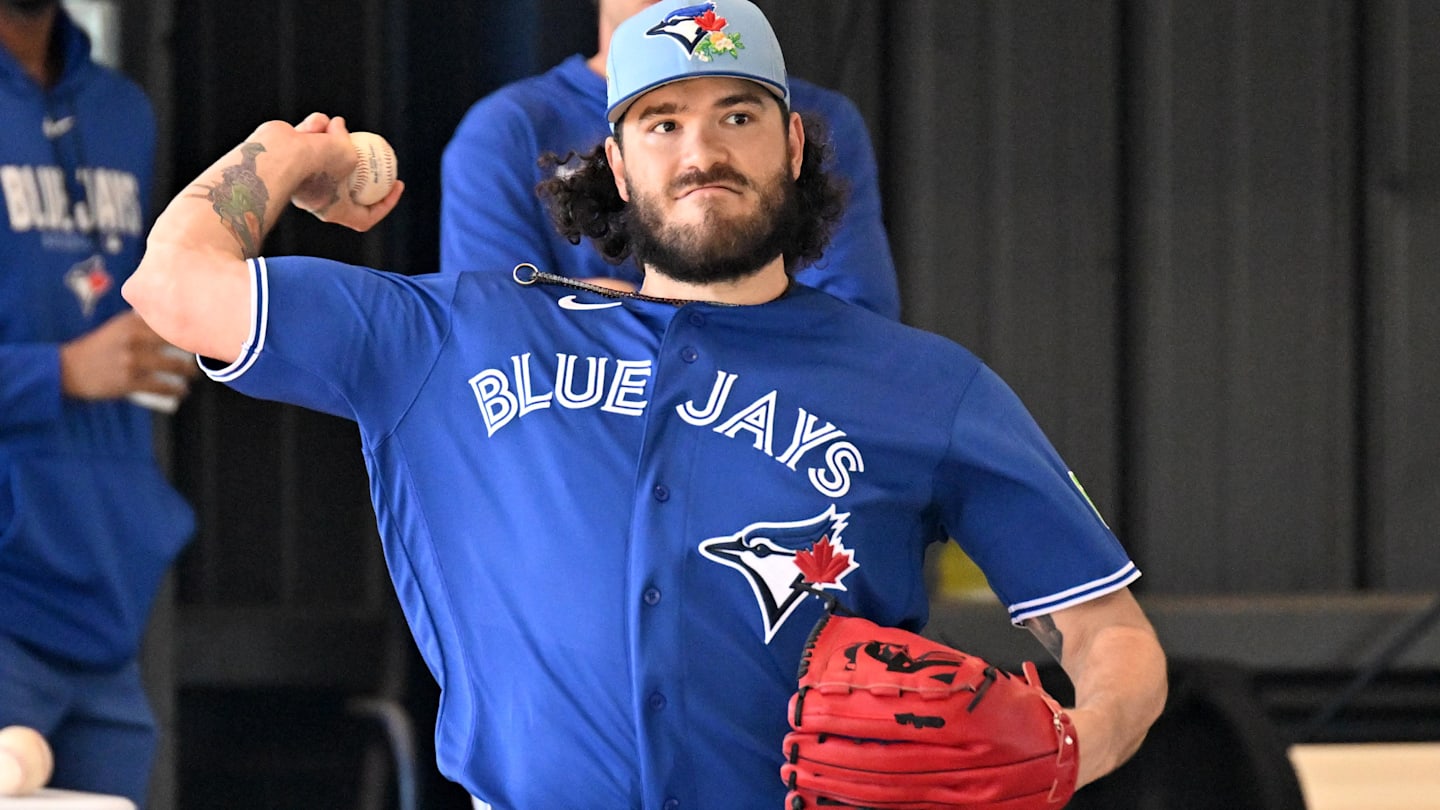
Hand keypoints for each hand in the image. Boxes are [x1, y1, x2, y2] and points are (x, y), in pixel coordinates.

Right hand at [59, 311, 198, 401]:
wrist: (67, 369)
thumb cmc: (98, 348)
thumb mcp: (117, 328)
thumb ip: (143, 324)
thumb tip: (176, 321)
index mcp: (131, 322)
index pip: (170, 321)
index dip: (191, 327)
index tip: (206, 331)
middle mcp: (132, 338)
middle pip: (177, 342)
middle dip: (194, 350)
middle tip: (205, 354)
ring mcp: (131, 360)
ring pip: (172, 365)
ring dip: (188, 372)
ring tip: (194, 375)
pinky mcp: (128, 381)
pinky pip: (161, 386)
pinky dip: (176, 389)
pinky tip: (183, 390)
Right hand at [288, 113, 403, 230]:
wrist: (276, 155)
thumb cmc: (317, 163)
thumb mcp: (348, 156)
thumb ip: (349, 146)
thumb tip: (338, 127)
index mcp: (334, 210)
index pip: (365, 217)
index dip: (386, 203)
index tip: (397, 184)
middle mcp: (318, 198)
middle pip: (347, 184)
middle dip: (359, 164)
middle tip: (374, 149)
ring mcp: (303, 178)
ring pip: (327, 154)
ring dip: (334, 136)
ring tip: (333, 126)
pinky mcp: (289, 159)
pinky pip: (309, 141)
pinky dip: (314, 130)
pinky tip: (315, 124)